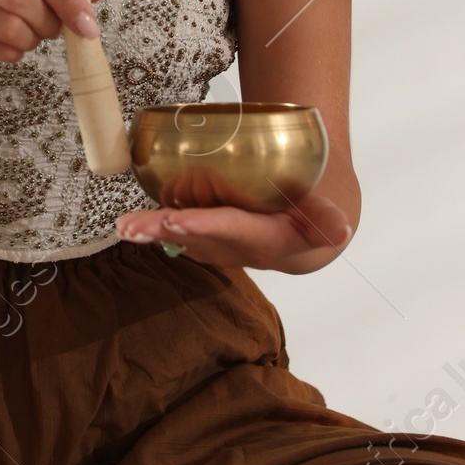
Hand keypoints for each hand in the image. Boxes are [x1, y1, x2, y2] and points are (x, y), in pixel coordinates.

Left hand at [116, 184, 352, 273]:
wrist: (305, 237)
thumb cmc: (313, 215)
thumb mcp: (325, 216)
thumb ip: (327, 221)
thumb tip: (342, 228)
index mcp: (266, 241)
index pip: (232, 230)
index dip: (204, 225)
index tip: (175, 219)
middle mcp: (237, 249)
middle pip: (196, 237)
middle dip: (163, 231)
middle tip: (132, 227)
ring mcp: (219, 247)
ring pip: (181, 237)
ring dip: (150, 232)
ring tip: (122, 226)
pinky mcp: (207, 239)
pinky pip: (178, 232)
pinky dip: (154, 227)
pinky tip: (128, 223)